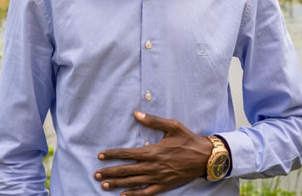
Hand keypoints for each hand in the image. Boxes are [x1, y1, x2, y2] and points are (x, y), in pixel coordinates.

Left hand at [94, 110, 211, 195]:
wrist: (205, 158)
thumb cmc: (188, 140)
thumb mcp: (172, 126)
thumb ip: (153, 121)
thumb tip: (136, 113)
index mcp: (152, 151)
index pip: (127, 154)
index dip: (112, 155)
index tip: (101, 156)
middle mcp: (153, 166)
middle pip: (126, 170)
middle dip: (110, 172)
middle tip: (96, 174)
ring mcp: (158, 178)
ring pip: (133, 183)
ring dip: (117, 184)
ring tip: (104, 185)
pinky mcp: (164, 186)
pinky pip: (146, 193)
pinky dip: (134, 195)